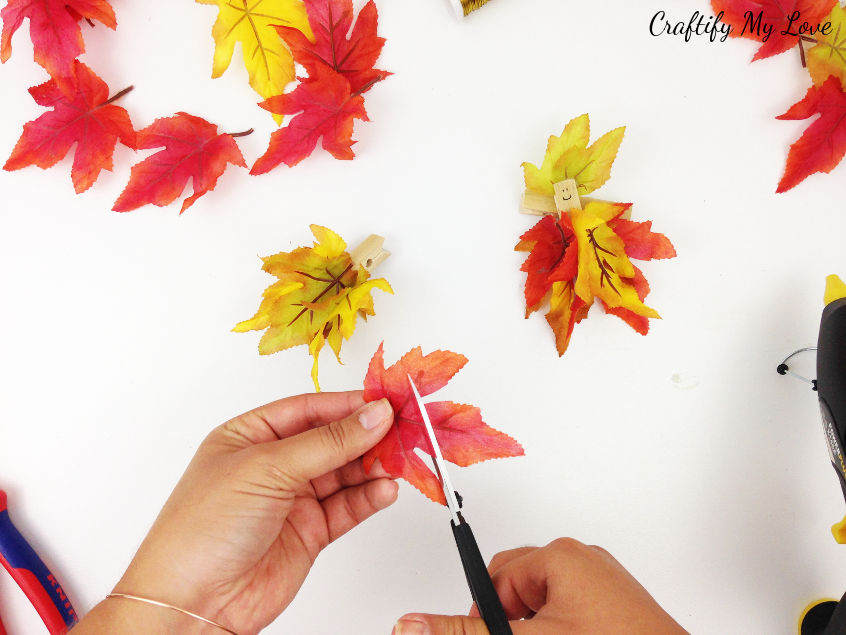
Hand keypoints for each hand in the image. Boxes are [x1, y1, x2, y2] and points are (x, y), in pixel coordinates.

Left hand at [75, 391, 396, 634]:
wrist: (192, 603)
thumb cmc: (201, 531)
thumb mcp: (267, 469)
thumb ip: (328, 443)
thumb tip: (371, 415)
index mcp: (251, 436)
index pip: (310, 409)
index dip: (348, 405)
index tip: (385, 401)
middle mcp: (273, 464)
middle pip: (333, 439)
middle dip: (367, 434)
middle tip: (401, 429)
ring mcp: (292, 499)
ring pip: (345, 472)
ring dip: (374, 466)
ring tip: (399, 460)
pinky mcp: (309, 531)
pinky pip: (348, 507)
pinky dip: (370, 497)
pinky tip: (385, 489)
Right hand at [393, 538, 685, 634]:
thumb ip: (466, 631)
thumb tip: (412, 623)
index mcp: (559, 556)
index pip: (493, 577)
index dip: (488, 618)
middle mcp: (582, 559)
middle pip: (516, 587)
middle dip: (511, 622)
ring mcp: (603, 582)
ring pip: (542, 603)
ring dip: (536, 629)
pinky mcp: (616, 605)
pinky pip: (570, 610)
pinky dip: (560, 630)